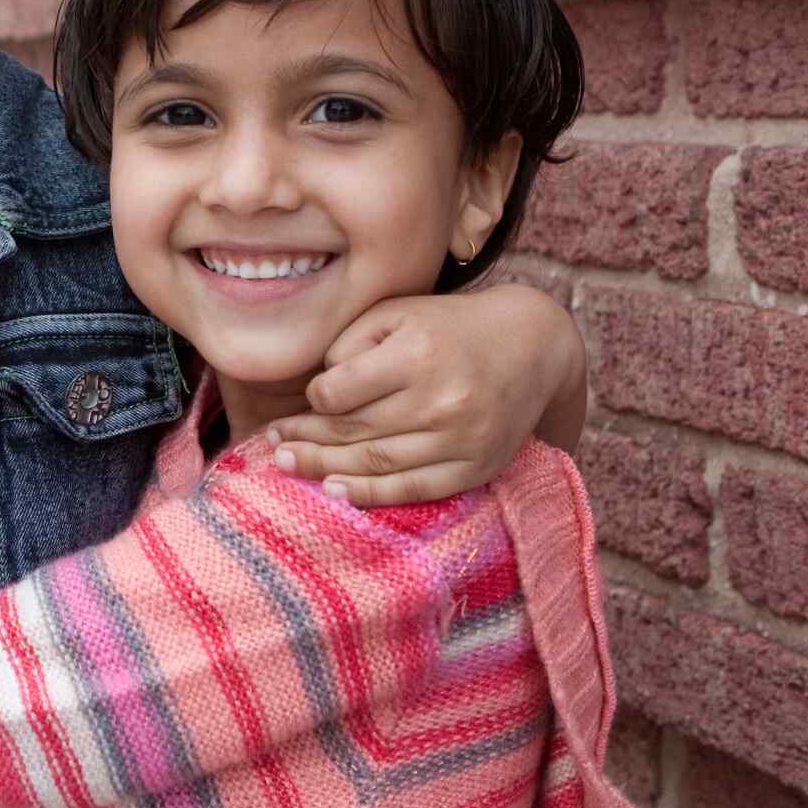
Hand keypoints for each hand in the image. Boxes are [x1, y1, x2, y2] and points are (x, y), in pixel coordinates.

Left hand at [266, 282, 587, 505]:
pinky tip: (334, 490)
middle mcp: (440, 400)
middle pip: (353, 431)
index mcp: (417, 354)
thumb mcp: (401, 312)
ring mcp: (460, 439)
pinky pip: (413, 489)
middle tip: (273, 444)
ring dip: (324, 468)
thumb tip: (318, 389)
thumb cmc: (452, 326)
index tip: (301, 403)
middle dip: (306, 440)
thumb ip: (353, 341)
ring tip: (290, 465)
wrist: (534, 347)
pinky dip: (369, 495)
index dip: (313, 401)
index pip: (341, 392)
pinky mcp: (476, 467)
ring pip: (376, 464)